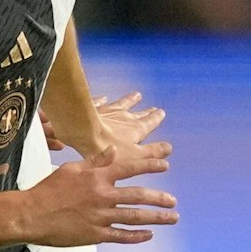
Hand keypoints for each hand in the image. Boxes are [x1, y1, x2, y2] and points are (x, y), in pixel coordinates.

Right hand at [21, 147, 177, 246]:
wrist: (31, 215)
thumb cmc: (48, 190)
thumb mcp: (70, 168)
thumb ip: (94, 161)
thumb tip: (112, 151)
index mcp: (97, 177)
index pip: (129, 168)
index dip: (149, 165)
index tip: (165, 165)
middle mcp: (103, 196)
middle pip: (138, 195)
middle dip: (159, 198)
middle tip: (173, 201)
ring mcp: (100, 216)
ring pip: (135, 217)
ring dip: (156, 217)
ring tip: (171, 218)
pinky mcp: (95, 234)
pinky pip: (121, 235)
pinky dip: (137, 236)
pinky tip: (149, 235)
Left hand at [41, 93, 161, 155]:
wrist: (82, 132)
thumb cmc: (107, 148)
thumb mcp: (135, 156)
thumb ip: (151, 153)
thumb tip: (169, 148)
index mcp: (135, 130)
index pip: (149, 123)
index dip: (156, 119)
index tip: (161, 112)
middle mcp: (123, 117)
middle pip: (137, 114)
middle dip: (146, 111)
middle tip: (153, 107)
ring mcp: (108, 111)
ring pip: (121, 104)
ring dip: (129, 100)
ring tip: (137, 95)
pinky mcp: (92, 109)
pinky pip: (99, 102)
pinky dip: (103, 100)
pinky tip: (104, 97)